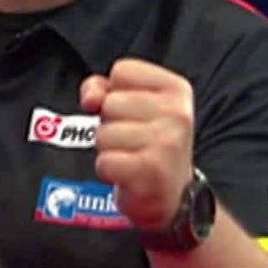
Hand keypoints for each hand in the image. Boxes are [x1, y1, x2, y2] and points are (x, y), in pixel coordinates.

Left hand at [79, 58, 194, 230]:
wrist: (174, 197)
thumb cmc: (150, 145)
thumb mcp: (135, 106)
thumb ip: (104, 88)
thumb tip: (91, 98)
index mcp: (176, 89)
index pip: (122, 71)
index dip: (115, 92)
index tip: (132, 112)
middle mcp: (177, 113)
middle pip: (110, 103)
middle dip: (111, 123)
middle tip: (133, 140)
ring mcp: (166, 142)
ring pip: (103, 133)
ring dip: (109, 149)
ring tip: (131, 157)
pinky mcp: (150, 171)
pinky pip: (104, 161)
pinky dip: (109, 170)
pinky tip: (128, 174)